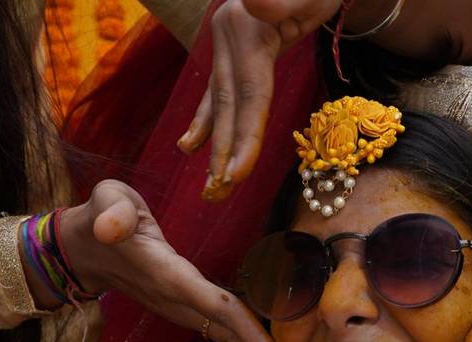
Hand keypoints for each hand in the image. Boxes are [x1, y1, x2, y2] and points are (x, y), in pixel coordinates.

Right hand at [59, 179, 293, 341]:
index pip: (216, 306)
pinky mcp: (185, 307)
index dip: (248, 333)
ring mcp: (181, 308)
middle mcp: (178, 299)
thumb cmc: (103, 216)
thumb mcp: (105, 201)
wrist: (82, 248)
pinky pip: (220, 330)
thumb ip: (112, 211)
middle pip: (227, 334)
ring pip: (225, 338)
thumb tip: (109, 227)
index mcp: (168, 274)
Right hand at [177, 0, 338, 198]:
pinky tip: (190, 146)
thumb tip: (255, 0)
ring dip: (215, 145)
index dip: (244, 135)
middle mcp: (228, 36)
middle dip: (225, 151)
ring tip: (210, 185)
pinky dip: (207, 122)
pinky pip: (219, 92)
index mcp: (246, 27)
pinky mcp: (230, 50)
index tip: (238, 176)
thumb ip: (281, 0)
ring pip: (220, 102)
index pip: (249, 93)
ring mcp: (225, 43)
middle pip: (229, 103)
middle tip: (218, 193)